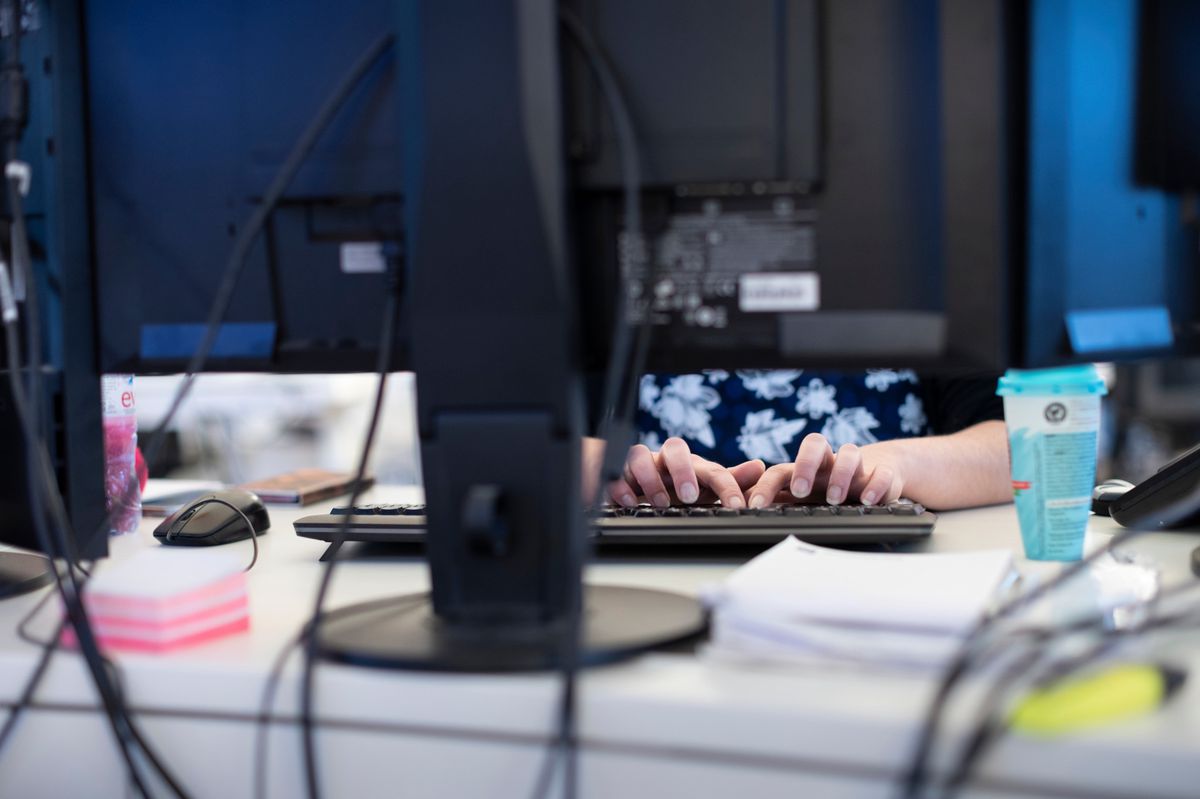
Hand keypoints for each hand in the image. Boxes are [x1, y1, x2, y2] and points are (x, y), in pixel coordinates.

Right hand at [606, 437, 762, 508]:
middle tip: (690, 497)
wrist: (631, 476)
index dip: (726, 485)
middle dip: (684, 472)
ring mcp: (639, 464)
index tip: (736, 506)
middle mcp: (665, 460)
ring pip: (641, 455)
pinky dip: (620, 486)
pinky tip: (628, 501)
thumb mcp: (702, 485)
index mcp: (691, 464)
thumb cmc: (673, 483)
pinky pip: (614, 472)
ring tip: (660, 503)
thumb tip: (760, 467)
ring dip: (651, 479)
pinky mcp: (615, 472)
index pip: (713, 469)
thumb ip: (729, 479)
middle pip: (675, 448)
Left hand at [745, 432, 905, 507]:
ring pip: (849, 453)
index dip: (765, 486)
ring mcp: (857, 465)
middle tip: (800, 491)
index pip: (780, 469)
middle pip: (815, 444)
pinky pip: (882, 472)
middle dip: (805, 466)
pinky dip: (877, 484)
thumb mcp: (805, 496)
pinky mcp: (883, 473)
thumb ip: (778, 503)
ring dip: (840, 474)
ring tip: (835, 499)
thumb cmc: (831, 486)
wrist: (880, 470)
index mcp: (804, 468)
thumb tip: (745, 516)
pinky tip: (869, 500)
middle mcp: (829, 462)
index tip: (756, 507)